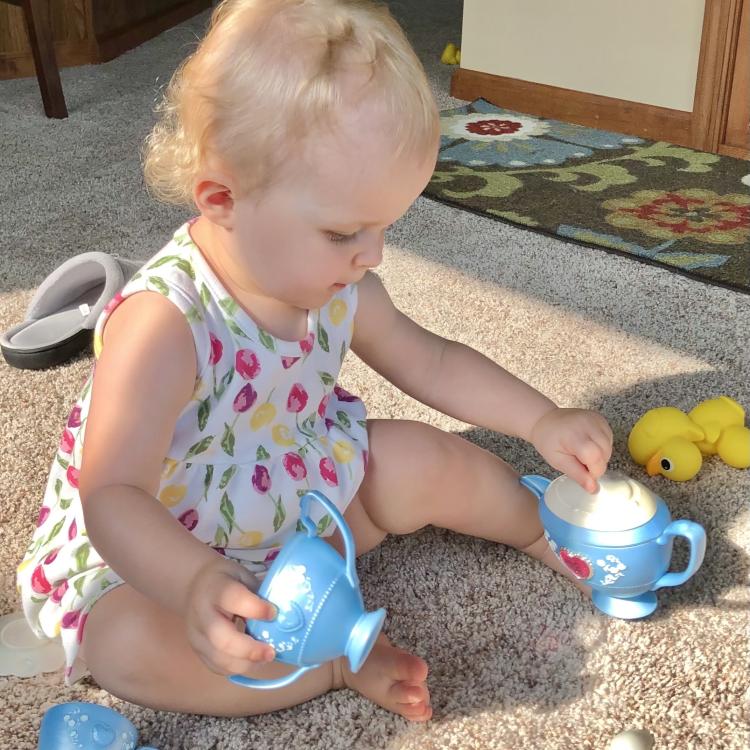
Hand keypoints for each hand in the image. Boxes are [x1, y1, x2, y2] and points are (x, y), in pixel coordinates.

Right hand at [184, 557, 277, 675]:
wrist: (194, 586)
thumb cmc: (225, 579)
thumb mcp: (241, 575)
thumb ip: (258, 591)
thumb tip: (287, 608)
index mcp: (215, 588)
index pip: (233, 599)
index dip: (255, 608)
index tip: (274, 613)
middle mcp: (201, 614)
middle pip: (222, 639)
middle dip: (249, 649)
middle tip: (271, 652)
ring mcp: (196, 636)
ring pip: (218, 659)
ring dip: (245, 663)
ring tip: (265, 657)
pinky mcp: (198, 651)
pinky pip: (217, 667)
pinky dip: (236, 668)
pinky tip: (252, 661)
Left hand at [529, 407, 612, 491]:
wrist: (546, 420)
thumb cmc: (548, 441)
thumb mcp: (558, 461)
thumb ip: (577, 475)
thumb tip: (593, 489)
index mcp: (574, 435)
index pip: (594, 457)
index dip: (593, 471)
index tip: (584, 474)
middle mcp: (588, 423)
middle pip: (604, 453)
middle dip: (596, 465)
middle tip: (580, 462)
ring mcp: (596, 419)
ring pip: (609, 447)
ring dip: (600, 456)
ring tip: (582, 453)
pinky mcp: (601, 419)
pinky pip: (609, 439)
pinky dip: (602, 447)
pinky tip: (589, 446)